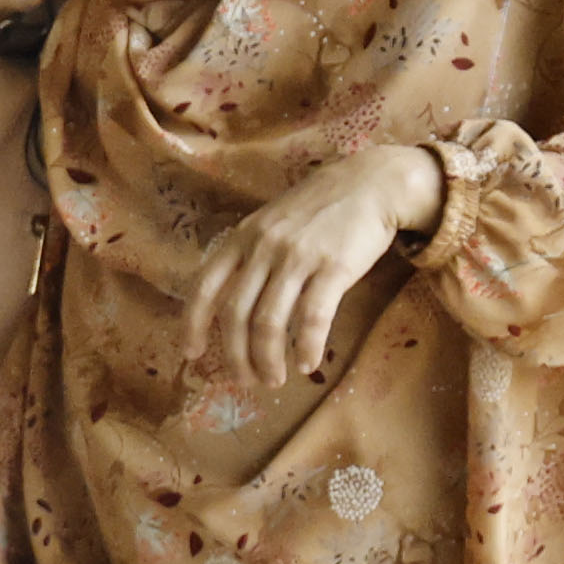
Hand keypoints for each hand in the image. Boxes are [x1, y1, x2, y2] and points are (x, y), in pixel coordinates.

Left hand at [178, 143, 446, 384]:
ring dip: (268, 360)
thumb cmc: (319, 209)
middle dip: (236, 356)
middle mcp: (263, 248)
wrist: (372, 182)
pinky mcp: (333, 267)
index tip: (191, 355)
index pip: (204, 288)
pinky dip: (307, 347)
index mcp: (241, 239)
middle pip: (236, 315)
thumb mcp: (270, 223)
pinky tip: (308, 364)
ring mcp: (297, 257)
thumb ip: (249, 257)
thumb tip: (229, 306)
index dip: (193, 325)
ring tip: (274, 380)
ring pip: (270, 323)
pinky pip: (312, 317)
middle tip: (246, 381)